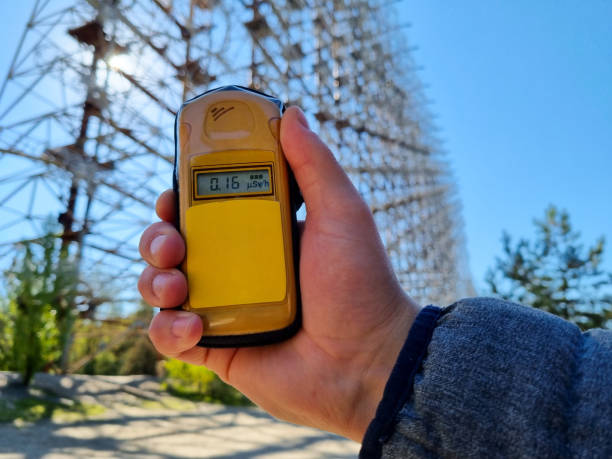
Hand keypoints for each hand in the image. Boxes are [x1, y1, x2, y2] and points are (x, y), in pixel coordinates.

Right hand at [138, 107, 419, 441]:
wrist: (367, 362)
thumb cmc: (361, 286)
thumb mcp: (343, 213)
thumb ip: (315, 164)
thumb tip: (291, 112)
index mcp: (260, 234)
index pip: (205, 208)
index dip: (181, 197)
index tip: (174, 191)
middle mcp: (237, 268)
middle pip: (174, 243)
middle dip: (157, 237)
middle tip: (172, 243)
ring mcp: (224, 309)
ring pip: (161, 286)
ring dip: (153, 280)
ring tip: (177, 285)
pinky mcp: (217, 349)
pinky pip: (168, 336)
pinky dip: (167, 330)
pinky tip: (192, 327)